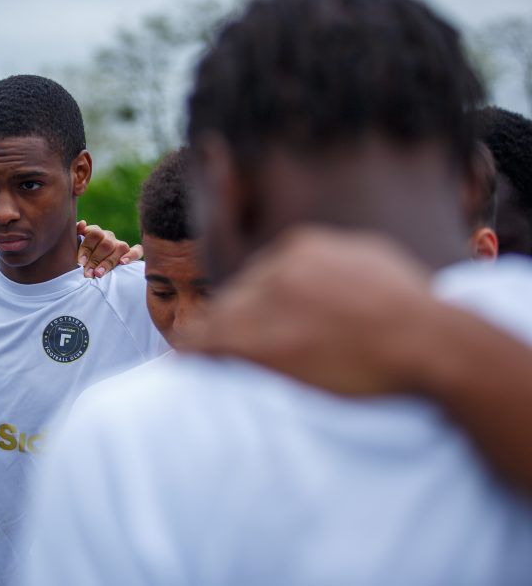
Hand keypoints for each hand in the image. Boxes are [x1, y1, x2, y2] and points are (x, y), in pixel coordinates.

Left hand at [76, 220, 142, 278]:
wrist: (89, 268)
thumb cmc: (80, 258)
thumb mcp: (74, 246)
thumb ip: (75, 233)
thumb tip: (83, 223)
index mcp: (95, 233)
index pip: (94, 234)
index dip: (87, 248)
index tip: (80, 262)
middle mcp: (108, 237)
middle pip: (106, 243)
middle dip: (96, 259)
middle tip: (88, 273)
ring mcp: (120, 244)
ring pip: (120, 247)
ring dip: (108, 262)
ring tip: (99, 274)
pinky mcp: (130, 253)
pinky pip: (137, 250)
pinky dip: (131, 255)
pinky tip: (123, 263)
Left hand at [181, 226, 434, 394]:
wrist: (427, 341)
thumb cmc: (414, 309)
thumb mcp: (374, 261)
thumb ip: (339, 261)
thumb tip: (328, 266)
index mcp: (303, 247)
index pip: (261, 275)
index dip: (255, 303)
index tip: (254, 320)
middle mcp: (278, 268)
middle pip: (239, 296)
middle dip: (234, 320)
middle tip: (218, 344)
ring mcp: (268, 302)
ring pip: (222, 317)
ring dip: (207, 336)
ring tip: (190, 354)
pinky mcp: (262, 339)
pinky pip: (213, 343)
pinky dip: (195, 351)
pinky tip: (182, 360)